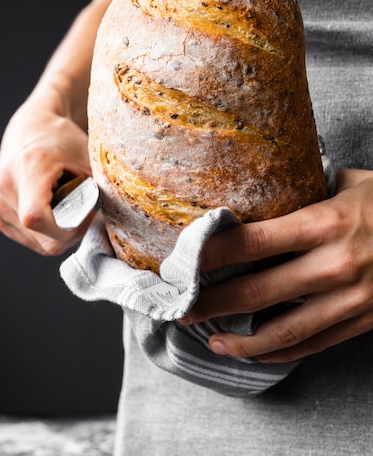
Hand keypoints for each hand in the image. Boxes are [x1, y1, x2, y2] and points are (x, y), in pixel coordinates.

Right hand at [0, 95, 92, 255]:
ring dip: (59, 235)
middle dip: (71, 234)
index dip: (68, 228)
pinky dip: (46, 234)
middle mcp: (6, 186)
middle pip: (42, 238)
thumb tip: (109, 222)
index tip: (87, 213)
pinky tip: (54, 212)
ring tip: (68, 207)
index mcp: (29, 167)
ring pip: (37, 243)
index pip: (36, 217)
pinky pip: (28, 239)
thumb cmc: (64, 141)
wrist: (32, 129)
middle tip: (85, 213)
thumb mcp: (88, 158)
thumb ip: (96, 190)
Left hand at [180, 168, 372, 361]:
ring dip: (239, 340)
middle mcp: (335, 265)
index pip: (252, 241)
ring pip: (282, 331)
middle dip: (211, 302)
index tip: (182, 259)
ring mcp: (350, 299)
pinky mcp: (362, 322)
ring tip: (209, 339)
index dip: (210, 252)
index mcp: (325, 224)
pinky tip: (254, 350)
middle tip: (181, 306)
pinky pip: (313, 344)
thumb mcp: (348, 185)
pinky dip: (278, 351)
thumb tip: (260, 196)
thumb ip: (303, 194)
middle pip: (256, 291)